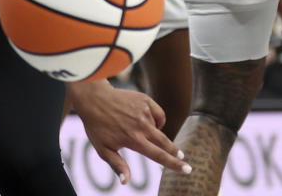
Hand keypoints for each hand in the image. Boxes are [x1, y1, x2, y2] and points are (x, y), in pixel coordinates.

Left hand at [67, 81, 190, 184]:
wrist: (94, 99)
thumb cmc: (97, 126)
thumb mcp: (103, 148)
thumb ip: (117, 165)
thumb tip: (126, 182)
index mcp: (134, 140)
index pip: (159, 155)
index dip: (175, 164)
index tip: (187, 169)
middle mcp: (141, 126)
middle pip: (165, 143)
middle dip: (176, 152)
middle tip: (182, 158)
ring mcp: (144, 111)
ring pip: (160, 128)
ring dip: (156, 134)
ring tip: (139, 131)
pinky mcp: (145, 100)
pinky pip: (158, 114)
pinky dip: (155, 119)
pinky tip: (145, 120)